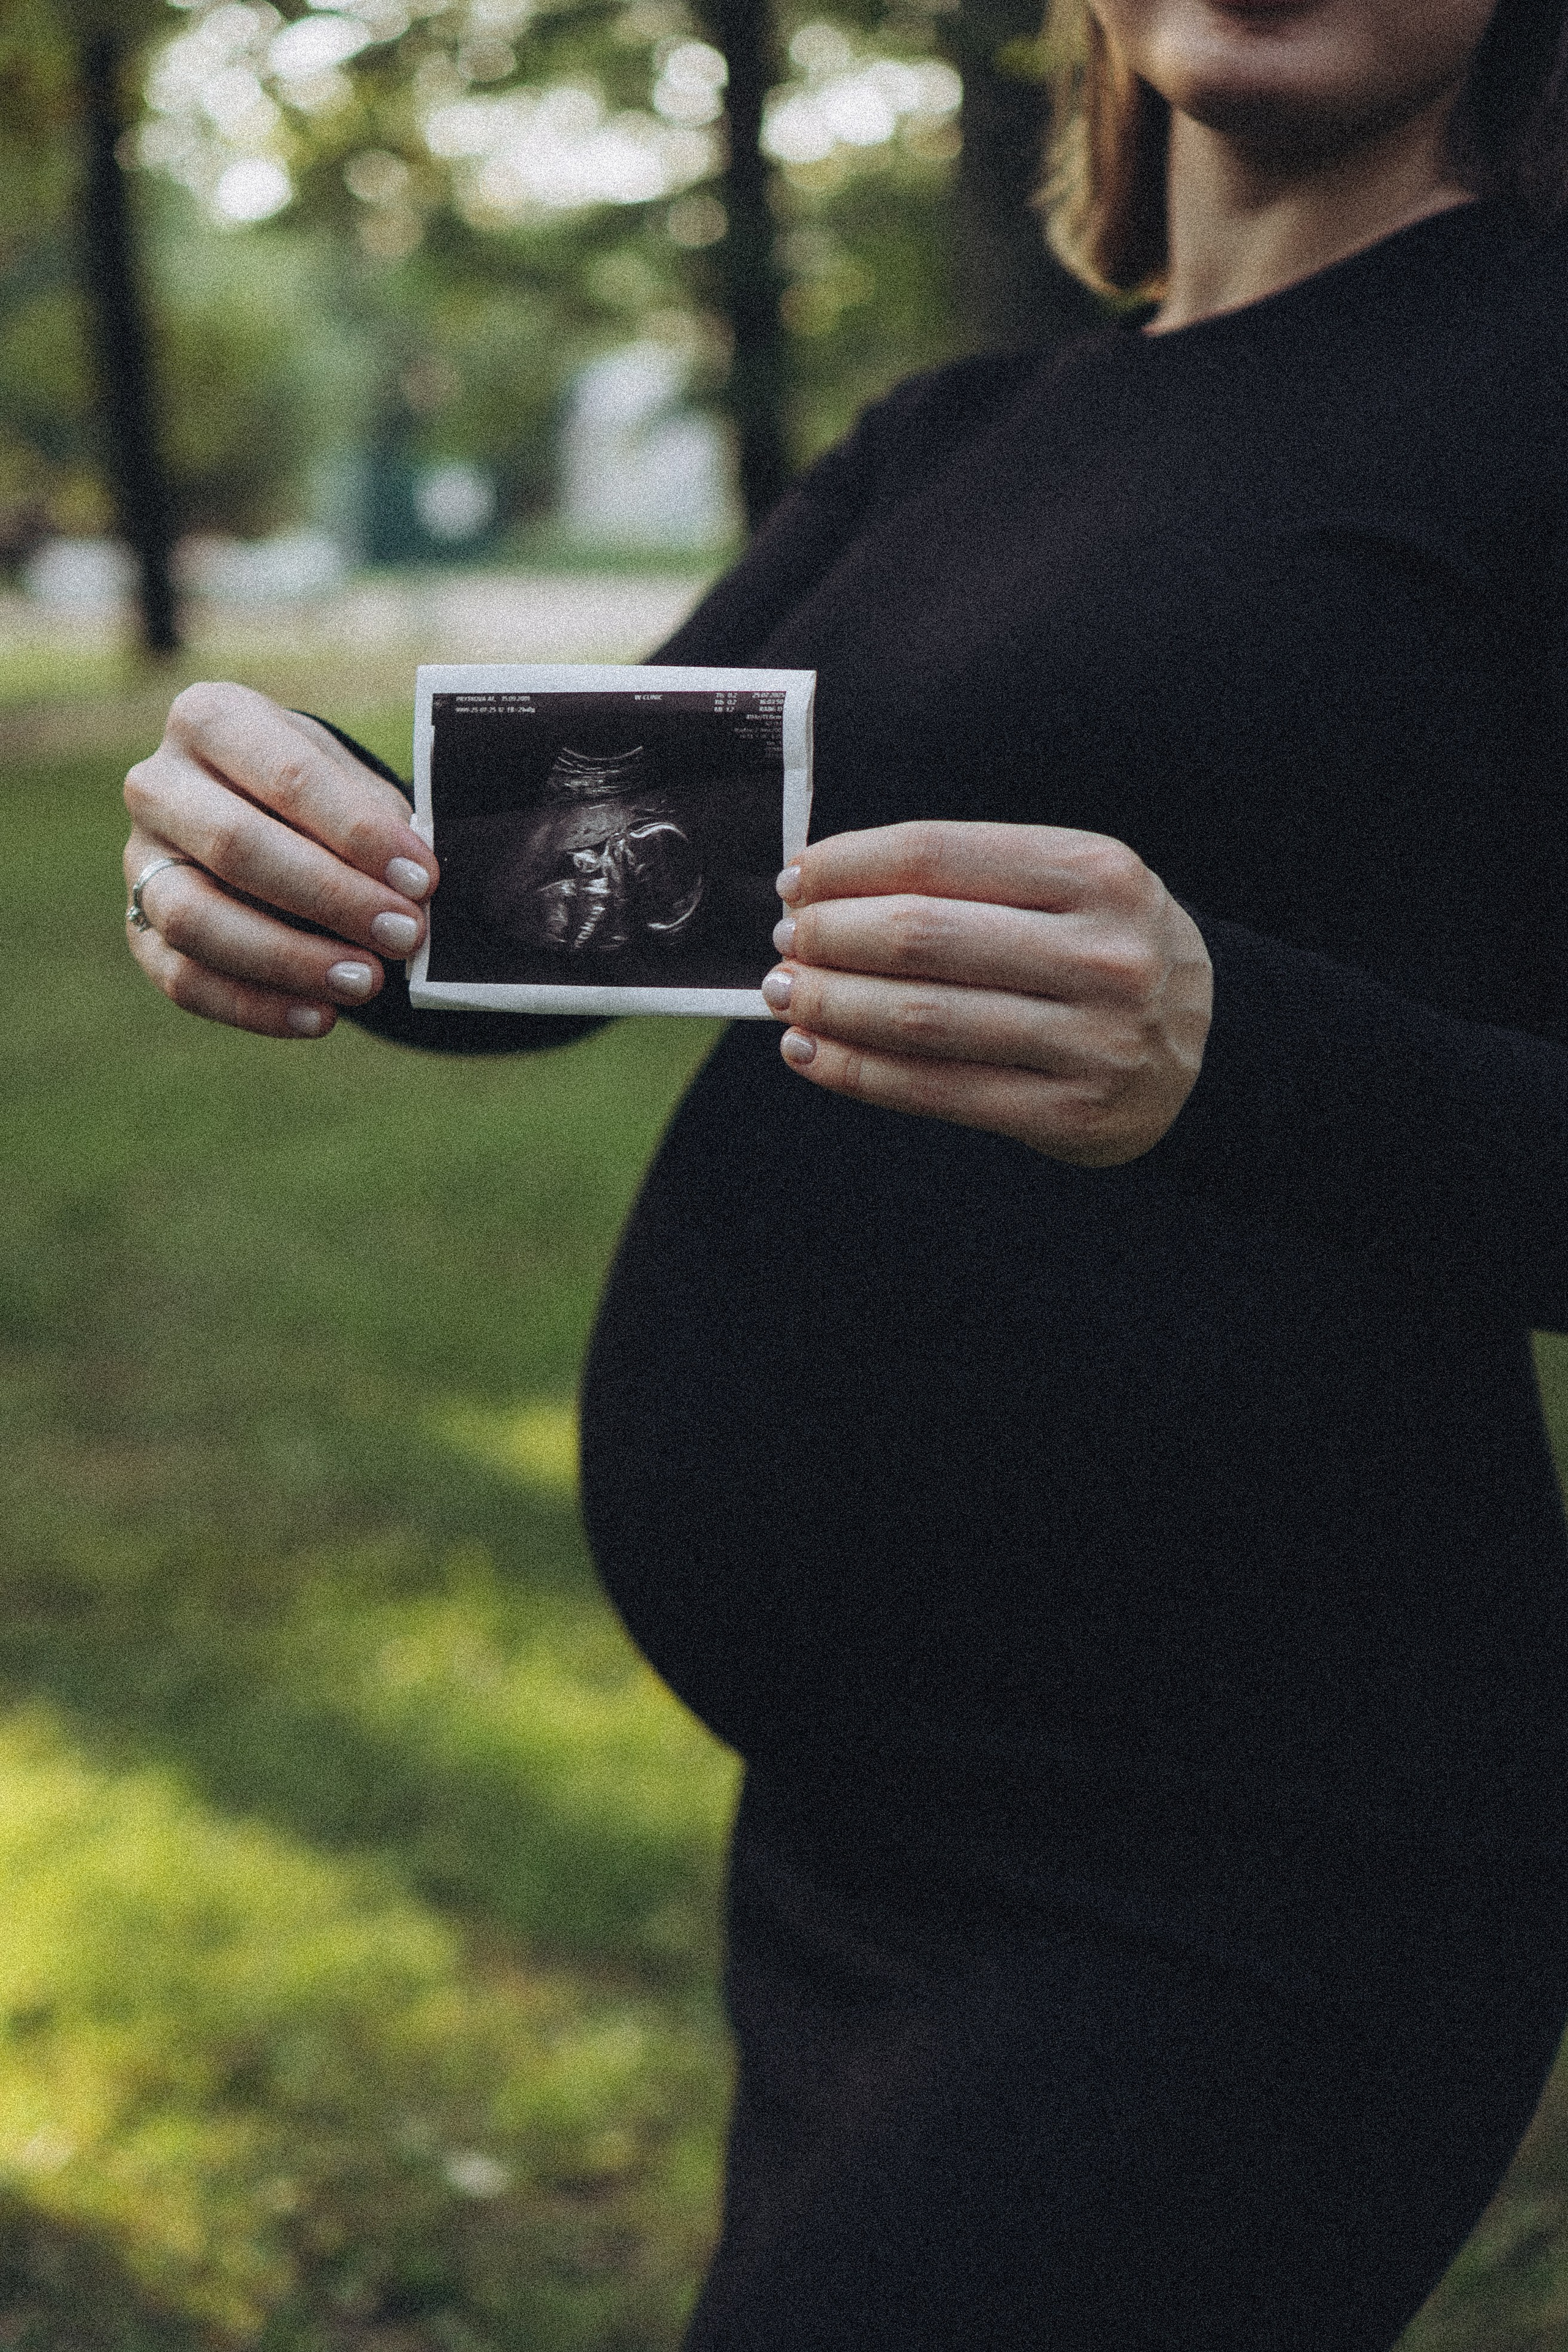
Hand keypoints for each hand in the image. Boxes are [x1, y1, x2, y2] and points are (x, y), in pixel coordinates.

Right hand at [122, 683, 437, 1038]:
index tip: (422, 879)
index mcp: (211, 719)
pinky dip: (255, 1006)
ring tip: (368, 982)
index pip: (286, 776)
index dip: (358, 834)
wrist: (267, 816)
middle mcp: (159, 784)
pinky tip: (320, 1017)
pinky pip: (183, 979)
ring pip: (195, 919)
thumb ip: (378, 823)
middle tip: (405, 935)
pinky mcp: (139, 928)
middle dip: (331, 898)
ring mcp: (140, 860)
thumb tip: (412, 888)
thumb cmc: (320, 796)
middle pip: (235, 846)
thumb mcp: (351, 781)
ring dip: (289, 959)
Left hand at [762, 820, 1213, 1167]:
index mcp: (1096, 872)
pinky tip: (811, 1053)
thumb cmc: (1110, 951)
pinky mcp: (1067, 1113)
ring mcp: (1089, 1039)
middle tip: (786, 942)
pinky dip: (857, 1071)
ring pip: (920, 1018)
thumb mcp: (1074, 886)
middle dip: (830, 938)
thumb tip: (826, 888)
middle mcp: (1100, 953)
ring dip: (831, 1005)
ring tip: (785, 995)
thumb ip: (973, 878)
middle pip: (920, 937)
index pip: (938, 854)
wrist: (1216, 1049)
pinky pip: (935, 1090)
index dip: (849, 866)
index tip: (798, 880)